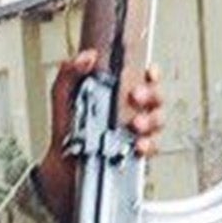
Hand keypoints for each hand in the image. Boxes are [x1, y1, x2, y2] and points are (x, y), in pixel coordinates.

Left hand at [35, 51, 167, 222]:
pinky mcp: (138, 153)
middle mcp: (132, 111)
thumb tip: (87, 56)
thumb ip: (70, 72)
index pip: (143, 78)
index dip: (151, 73)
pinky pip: (153, 147)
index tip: (148, 72)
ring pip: (158, 120)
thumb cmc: (67, 130)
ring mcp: (137, 132)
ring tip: (134, 123)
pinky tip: (137, 144)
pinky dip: (148, 145)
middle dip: (150, 95)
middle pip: (156, 97)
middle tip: (134, 96)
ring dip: (150, 120)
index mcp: (119, 93)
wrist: (63, 165)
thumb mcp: (63, 95)